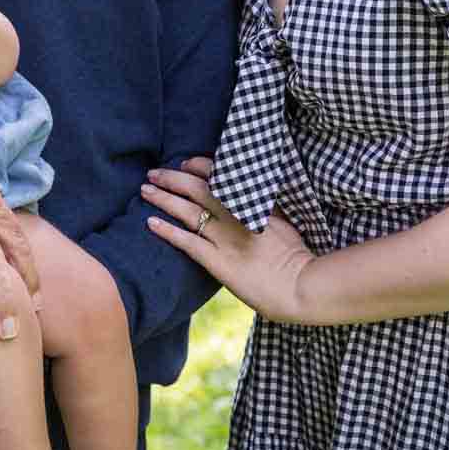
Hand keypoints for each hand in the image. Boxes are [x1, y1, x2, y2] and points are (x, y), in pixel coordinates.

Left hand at [142, 156, 320, 324]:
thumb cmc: (300, 256)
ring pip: (187, 211)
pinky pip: (187, 242)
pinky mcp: (218, 262)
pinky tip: (150, 222)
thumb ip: (266, 204)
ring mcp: (226, 239)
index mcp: (254, 202)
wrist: (303, 287)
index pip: (221, 175)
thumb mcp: (286, 219)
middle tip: (154, 172)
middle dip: (173, 178)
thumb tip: (253, 192)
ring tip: (145, 190)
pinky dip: (167, 231)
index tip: (186, 163)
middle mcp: (237, 216)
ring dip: (163, 198)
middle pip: (198, 189)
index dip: (200, 166)